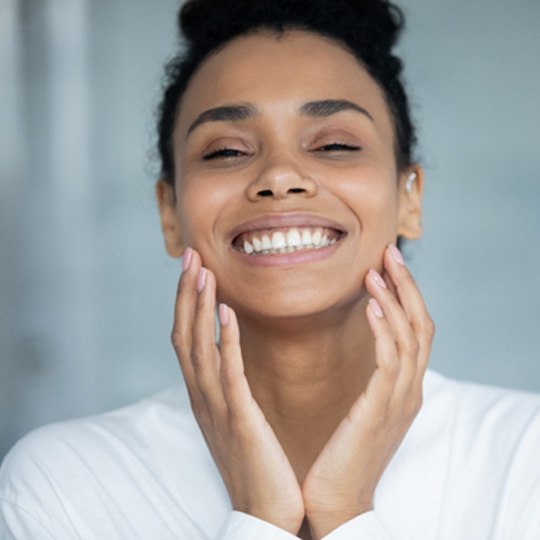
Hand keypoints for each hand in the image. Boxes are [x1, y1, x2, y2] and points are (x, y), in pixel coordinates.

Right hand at [171, 248, 304, 533]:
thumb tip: (229, 350)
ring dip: (199, 307)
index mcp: (204, 394)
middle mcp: (202, 396)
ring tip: (203, 272)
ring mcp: (217, 407)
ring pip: (199, 347)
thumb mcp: (236, 416)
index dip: (187, 302)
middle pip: (185, 334)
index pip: (187, 338)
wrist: (265, 512)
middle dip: (186, 294)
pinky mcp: (239, 419)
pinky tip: (227, 313)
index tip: (194, 269)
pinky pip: (229, 374)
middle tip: (190, 256)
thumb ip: (230, 384)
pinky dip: (225, 341)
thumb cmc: (255, 462)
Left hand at [302, 244, 434, 538]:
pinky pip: (389, 361)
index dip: (406, 295)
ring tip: (377, 270)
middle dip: (407, 286)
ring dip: (395, 299)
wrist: (336, 501)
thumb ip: (372, 380)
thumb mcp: (363, 409)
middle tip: (389, 252)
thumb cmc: (343, 453)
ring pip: (410, 337)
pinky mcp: (380, 409)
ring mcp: (400, 400)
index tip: (386, 264)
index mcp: (404, 389)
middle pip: (421, 325)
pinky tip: (369, 305)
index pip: (416, 331)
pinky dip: (384, 329)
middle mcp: (410, 391)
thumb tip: (362, 348)